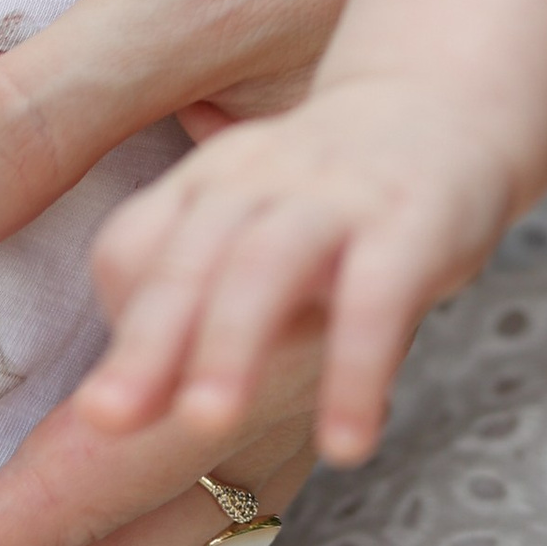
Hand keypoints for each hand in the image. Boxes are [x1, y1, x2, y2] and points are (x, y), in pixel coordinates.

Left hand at [76, 80, 511, 466]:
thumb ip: (188, 294)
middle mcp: (257, 181)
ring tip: (207, 424)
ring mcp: (336, 197)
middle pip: (188, 257)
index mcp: (205, 185)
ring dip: (231, 343)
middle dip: (145, 341)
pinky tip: (347, 444)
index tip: (120, 405)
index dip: (119, 323)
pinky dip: (356, 369)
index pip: (131, 247)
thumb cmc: (324, 197)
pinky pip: (378, 296)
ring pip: (267, 262)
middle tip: (105, 419)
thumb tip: (102, 408)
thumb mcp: (247, 227)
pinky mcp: (415, 222)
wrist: (444, 100)